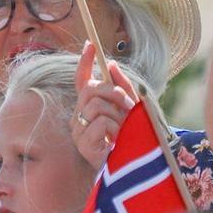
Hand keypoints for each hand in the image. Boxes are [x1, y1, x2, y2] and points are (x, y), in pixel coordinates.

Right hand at [72, 43, 138, 168]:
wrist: (134, 168)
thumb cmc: (131, 138)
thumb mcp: (131, 108)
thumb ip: (122, 86)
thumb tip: (110, 64)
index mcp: (90, 107)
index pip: (82, 80)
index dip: (85, 62)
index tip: (90, 44)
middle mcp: (80, 116)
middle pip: (90, 89)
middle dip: (113, 92)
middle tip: (129, 105)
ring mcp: (79, 131)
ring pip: (95, 105)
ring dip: (116, 115)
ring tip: (123, 130)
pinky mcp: (83, 145)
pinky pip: (99, 123)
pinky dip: (114, 129)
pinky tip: (116, 141)